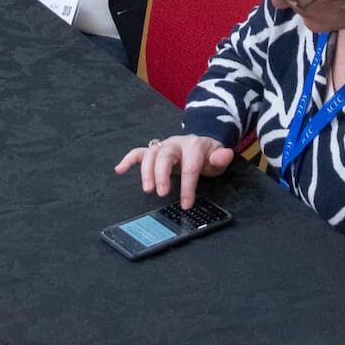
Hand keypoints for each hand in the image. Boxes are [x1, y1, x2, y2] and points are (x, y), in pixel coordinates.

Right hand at [114, 133, 234, 209]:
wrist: (201, 140)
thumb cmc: (208, 154)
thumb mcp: (218, 157)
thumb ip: (221, 157)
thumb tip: (225, 155)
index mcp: (194, 146)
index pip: (190, 165)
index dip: (188, 185)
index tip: (186, 204)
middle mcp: (176, 144)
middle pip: (165, 155)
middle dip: (161, 174)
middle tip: (161, 193)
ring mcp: (163, 146)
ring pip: (151, 154)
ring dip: (146, 171)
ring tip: (146, 189)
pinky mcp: (154, 150)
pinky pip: (138, 152)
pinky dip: (128, 160)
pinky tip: (119, 169)